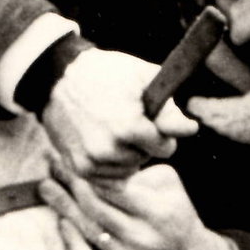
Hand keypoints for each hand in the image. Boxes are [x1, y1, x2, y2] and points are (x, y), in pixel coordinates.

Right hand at [40, 47, 198, 178]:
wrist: (59, 78)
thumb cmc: (106, 73)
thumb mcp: (142, 77)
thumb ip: (168, 108)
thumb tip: (189, 130)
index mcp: (129, 127)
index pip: (167, 147)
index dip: (165, 132)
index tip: (159, 121)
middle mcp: (109, 150)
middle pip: (148, 158)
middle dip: (146, 141)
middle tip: (130, 119)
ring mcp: (93, 161)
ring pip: (130, 169)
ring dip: (129, 154)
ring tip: (114, 129)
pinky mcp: (80, 169)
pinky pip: (110, 177)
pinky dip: (112, 163)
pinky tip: (104, 142)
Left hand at [41, 158, 233, 249]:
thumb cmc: (173, 211)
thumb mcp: (168, 183)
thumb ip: (138, 171)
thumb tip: (103, 159)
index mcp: (157, 213)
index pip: (115, 189)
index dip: (90, 171)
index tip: (71, 153)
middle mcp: (143, 240)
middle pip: (96, 209)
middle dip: (71, 183)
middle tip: (52, 162)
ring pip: (88, 232)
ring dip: (64, 207)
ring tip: (45, 186)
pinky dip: (71, 240)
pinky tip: (62, 220)